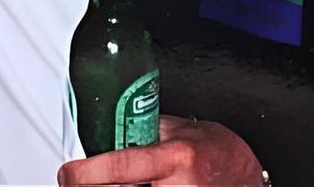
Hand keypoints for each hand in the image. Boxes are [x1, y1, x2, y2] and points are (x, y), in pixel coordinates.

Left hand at [56, 115, 262, 184]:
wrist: (245, 179)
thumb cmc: (220, 154)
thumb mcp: (182, 131)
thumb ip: (145, 132)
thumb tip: (106, 134)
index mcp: (176, 158)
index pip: (121, 166)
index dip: (86, 173)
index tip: (67, 172)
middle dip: (93, 186)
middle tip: (81, 180)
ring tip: (116, 181)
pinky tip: (137, 186)